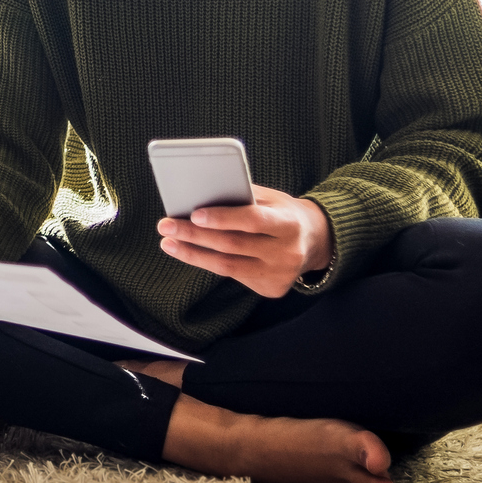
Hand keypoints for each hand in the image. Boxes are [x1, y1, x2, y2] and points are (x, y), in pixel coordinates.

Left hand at [157, 187, 331, 298]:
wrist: (316, 241)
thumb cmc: (283, 213)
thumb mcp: (271, 198)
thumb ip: (242, 196)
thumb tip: (200, 194)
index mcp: (289, 224)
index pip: (253, 221)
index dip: (223, 218)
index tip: (193, 213)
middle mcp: (287, 252)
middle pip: (233, 245)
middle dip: (195, 235)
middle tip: (166, 225)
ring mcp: (280, 274)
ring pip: (228, 266)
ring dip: (193, 254)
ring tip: (168, 242)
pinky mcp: (272, 289)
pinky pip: (234, 276)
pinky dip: (209, 263)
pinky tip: (190, 253)